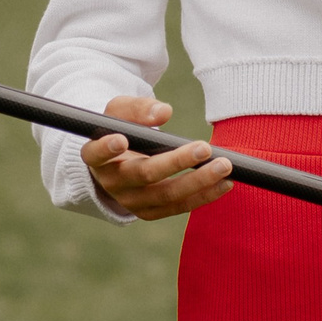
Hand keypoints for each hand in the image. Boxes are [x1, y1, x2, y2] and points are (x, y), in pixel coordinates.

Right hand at [82, 96, 234, 219]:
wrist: (117, 161)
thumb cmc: (119, 129)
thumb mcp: (120, 111)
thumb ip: (138, 108)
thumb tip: (163, 112)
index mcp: (96, 157)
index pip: (96, 154)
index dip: (107, 148)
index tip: (122, 139)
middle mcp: (112, 183)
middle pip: (144, 174)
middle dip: (176, 162)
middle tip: (204, 148)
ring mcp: (131, 201)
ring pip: (166, 195)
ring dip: (198, 181)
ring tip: (224, 166)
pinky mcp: (150, 212)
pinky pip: (179, 206)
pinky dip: (203, 195)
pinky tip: (225, 183)